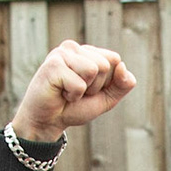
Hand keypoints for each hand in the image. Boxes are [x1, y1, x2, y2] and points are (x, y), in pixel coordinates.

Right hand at [11, 40, 135, 141]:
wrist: (48, 122)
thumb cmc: (74, 108)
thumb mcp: (106, 98)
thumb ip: (122, 85)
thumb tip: (123, 66)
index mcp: (87, 52)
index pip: (115, 59)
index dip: (107, 82)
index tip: (89, 89)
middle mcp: (74, 48)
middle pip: (105, 64)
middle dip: (96, 86)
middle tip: (77, 92)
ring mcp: (61, 53)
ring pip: (94, 69)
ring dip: (84, 90)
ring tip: (68, 92)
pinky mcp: (53, 64)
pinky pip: (79, 83)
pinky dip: (73, 95)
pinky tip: (60, 93)